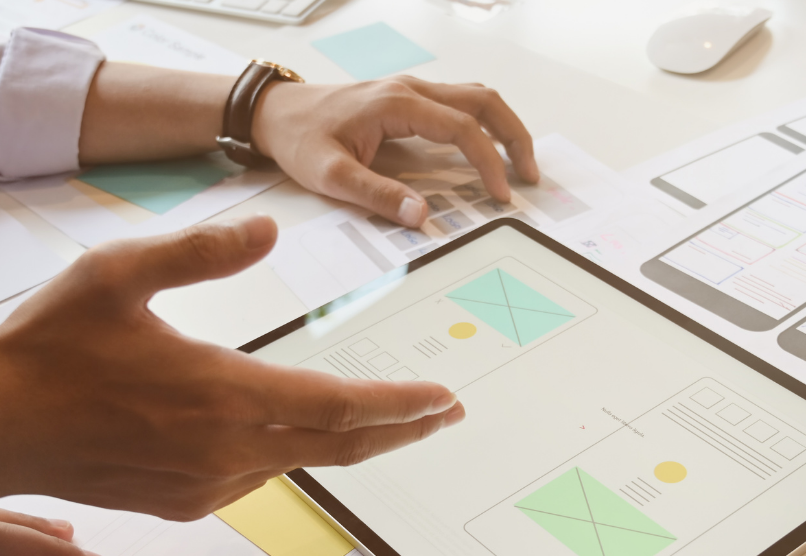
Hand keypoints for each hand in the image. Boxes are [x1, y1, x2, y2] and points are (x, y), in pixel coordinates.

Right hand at [0, 217, 463, 522]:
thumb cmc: (46, 347)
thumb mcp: (118, 274)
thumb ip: (201, 251)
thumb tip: (266, 229)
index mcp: (222, 393)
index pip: (337, 405)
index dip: (398, 406)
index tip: (443, 401)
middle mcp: (226, 450)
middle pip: (337, 446)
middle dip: (398, 431)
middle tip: (444, 416)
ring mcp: (205, 485)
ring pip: (297, 463)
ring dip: (344, 443)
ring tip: (383, 422)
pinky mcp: (183, 503)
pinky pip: (255, 478)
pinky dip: (286, 455)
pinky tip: (293, 436)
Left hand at [79, 65, 536, 229]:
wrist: (275, 114)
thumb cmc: (300, 139)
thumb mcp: (332, 176)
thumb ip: (378, 196)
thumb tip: (422, 215)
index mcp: (398, 104)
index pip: (463, 129)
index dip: (488, 163)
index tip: (501, 195)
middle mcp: (412, 90)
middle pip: (484, 101)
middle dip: (515, 137)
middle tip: (531, 176)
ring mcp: (413, 92)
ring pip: (477, 98)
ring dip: (504, 129)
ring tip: (519, 167)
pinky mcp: (410, 101)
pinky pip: (461, 106)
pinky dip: (485, 127)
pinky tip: (488, 155)